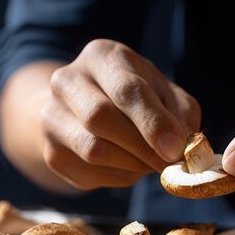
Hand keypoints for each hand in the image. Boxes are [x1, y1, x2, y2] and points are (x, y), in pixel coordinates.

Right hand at [43, 39, 199, 189]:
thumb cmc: (137, 98)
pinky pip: (88, 173)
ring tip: (150, 162)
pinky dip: (118, 177)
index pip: (126, 89)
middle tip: (168, 163)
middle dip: (141, 146)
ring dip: (132, 164)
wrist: (85, 110)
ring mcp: (51, 116)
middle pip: (100, 118)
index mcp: (101, 56)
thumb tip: (183, 147)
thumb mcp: (164, 92)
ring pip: (93, 150)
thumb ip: (180, 114)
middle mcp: (67, 80)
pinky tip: (128, 166)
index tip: (175, 149)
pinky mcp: (50, 152)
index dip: (152, 122)